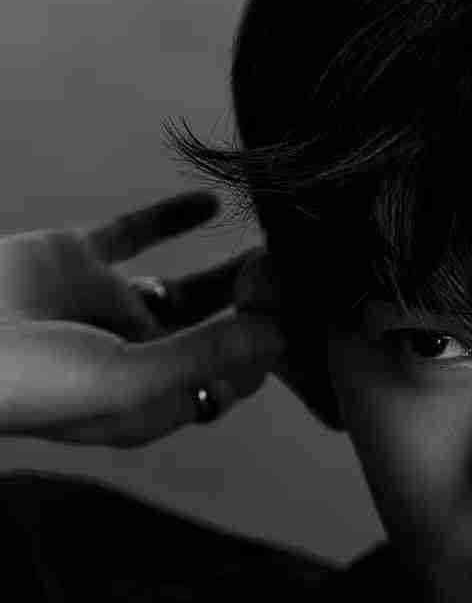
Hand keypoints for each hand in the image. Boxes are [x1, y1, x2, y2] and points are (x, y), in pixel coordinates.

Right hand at [0, 191, 283, 446]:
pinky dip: (173, 217)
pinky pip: (137, 234)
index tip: (303, 312)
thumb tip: (279, 336)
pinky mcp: (80, 261)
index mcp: (157, 400)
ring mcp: (112, 307)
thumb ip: (205, 355)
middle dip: (261, 306)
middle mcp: (142, 356)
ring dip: (233, 268)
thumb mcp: (130, 378)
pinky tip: (212, 203)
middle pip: (222, 332)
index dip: (270, 348)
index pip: (234, 376)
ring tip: (275, 243)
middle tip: (297, 270)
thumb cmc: (36, 382)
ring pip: (192, 286)